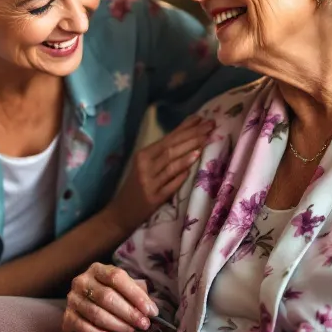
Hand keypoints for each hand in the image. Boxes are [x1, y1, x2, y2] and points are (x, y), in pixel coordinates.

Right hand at [63, 263, 157, 331]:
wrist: (88, 306)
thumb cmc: (113, 296)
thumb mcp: (125, 288)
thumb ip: (138, 292)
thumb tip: (151, 308)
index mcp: (97, 269)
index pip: (117, 277)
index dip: (135, 294)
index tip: (151, 311)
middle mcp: (82, 281)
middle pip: (107, 297)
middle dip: (129, 313)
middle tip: (144, 324)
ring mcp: (72, 299)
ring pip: (96, 313)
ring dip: (117, 325)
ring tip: (130, 330)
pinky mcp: (67, 316)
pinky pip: (81, 326)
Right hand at [105, 115, 214, 232]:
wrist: (121, 213)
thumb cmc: (135, 187)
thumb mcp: (145, 167)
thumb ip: (162, 154)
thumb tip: (186, 137)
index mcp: (143, 155)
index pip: (167, 138)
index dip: (185, 128)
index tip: (201, 118)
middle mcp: (145, 166)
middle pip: (171, 148)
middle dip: (192, 136)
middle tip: (210, 126)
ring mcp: (149, 182)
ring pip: (171, 164)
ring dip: (188, 152)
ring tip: (204, 141)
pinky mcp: (154, 198)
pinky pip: (170, 184)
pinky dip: (180, 175)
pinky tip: (191, 167)